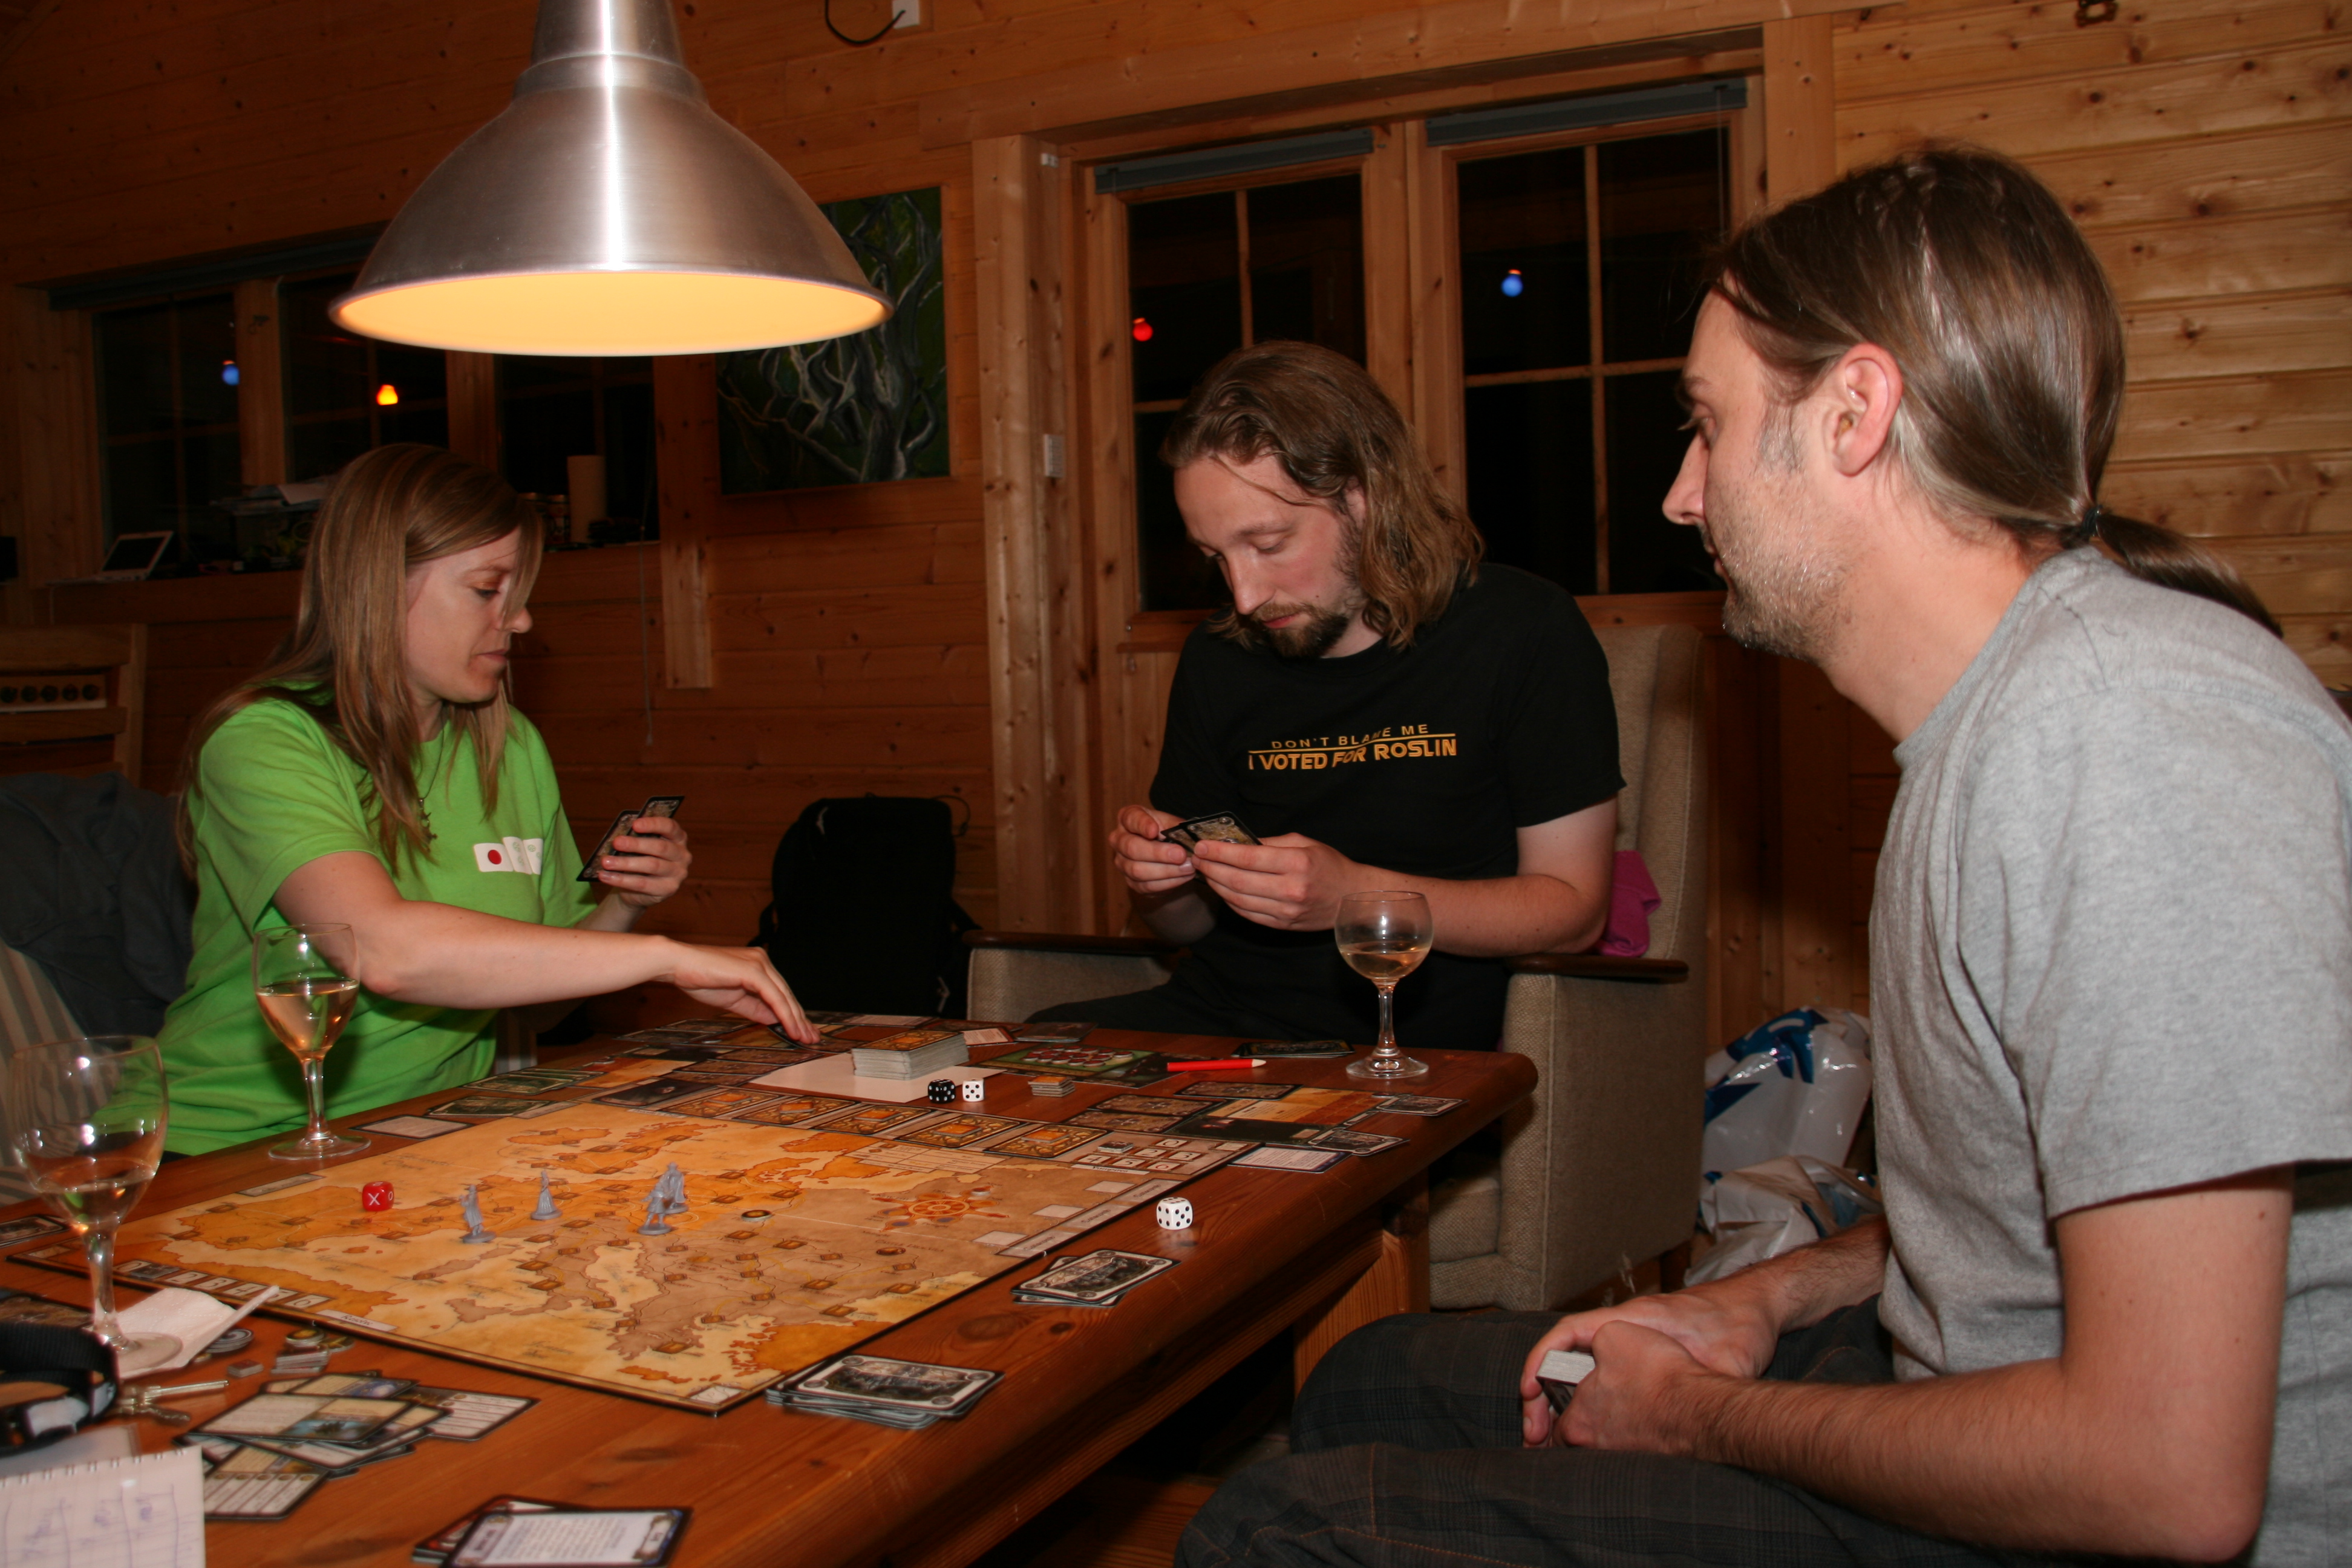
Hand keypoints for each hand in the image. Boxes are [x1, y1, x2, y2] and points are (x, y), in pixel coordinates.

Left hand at [596, 815, 690, 907]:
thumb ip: (636, 839)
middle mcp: (682, 855)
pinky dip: (621, 880)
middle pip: (660, 847)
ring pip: (651, 865)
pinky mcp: (668, 889)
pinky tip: (606, 876)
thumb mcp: (640, 847)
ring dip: (625, 863)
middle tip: (616, 842)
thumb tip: (619, 837)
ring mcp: (678, 873)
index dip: (653, 824)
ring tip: (606, 862)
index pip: (670, 827)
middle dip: (636, 844)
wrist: (640, 889)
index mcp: (678, 838)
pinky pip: (643, 884)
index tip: (635, 824)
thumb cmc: (641, 859)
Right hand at [658, 941, 818, 1043]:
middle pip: (787, 995)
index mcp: (758, 965)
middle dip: (801, 1019)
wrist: (677, 964)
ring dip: (796, 1020)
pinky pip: (774, 997)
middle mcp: (762, 961)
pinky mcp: (753, 970)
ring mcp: (759, 964)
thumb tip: (774, 1021)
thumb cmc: (699, 979)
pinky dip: (784, 1015)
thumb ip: (755, 1008)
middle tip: (812, 1038)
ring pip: (784, 996)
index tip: (802, 1031)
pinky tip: (791, 1029)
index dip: (793, 1013)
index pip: (781, 993)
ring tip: (804, 1038)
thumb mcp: (733, 999)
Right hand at [1110, 805, 1196, 897]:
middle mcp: (1119, 840)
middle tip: (1180, 855)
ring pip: (1138, 870)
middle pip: (1132, 848)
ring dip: (1166, 871)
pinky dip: (1167, 882)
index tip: (1154, 831)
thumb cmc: (1167, 832)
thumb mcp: (1171, 823)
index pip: (1130, 818)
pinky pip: (1146, 885)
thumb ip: (1176, 828)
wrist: (1167, 852)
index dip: (1142, 825)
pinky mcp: (1131, 882)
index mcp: (1127, 818)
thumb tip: (1187, 839)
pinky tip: (1183, 877)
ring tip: (1188, 868)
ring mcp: (1122, 862)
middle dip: (1158, 853)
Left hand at [1191, 832, 1362, 930]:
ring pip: (1238, 900)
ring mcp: (1285, 911)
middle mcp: (1290, 889)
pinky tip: (1222, 889)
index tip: (1202, 845)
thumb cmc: (1328, 865)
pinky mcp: (1282, 925)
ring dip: (1216, 885)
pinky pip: (1247, 914)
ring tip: (1205, 872)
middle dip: (1211, 868)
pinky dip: (1230, 901)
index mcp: (1297, 863)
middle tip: (1196, 858)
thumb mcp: (1304, 843)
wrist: (1351, 897)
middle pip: (1238, 880)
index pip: (1248, 858)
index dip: (1220, 852)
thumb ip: (1270, 843)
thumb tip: (1237, 842)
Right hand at [1518, 1285, 1778, 1445]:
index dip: (1540, 1360)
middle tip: (1532, 1434)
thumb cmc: (1742, 1322)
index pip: (1569, 1331)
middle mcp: (1626, 1327)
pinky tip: (1588, 1432)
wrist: (1759, 1305)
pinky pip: (1601, 1376)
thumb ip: (1707, 1383)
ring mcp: (1634, 1340)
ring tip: (1550, 1442)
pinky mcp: (1645, 1355)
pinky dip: (1585, 1401)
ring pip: (1581, 1368)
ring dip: (1561, 1401)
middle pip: (1566, 1355)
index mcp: (1635, 1318)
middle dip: (1542, 1393)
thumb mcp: (1729, 1357)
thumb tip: (1696, 1420)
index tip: (1527, 1392)